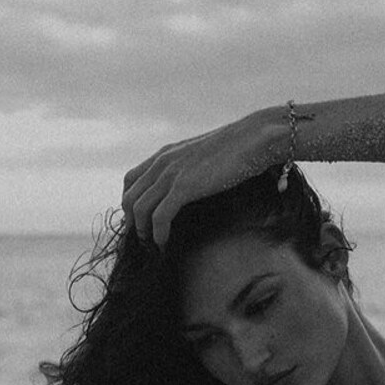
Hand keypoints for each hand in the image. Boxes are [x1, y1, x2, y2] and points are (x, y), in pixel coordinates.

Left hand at [121, 107, 283, 247]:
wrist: (254, 139)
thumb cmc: (238, 148)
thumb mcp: (204, 155)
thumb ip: (191, 167)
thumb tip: (194, 182)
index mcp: (165, 154)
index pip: (131, 180)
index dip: (130, 203)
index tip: (139, 220)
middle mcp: (162, 162)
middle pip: (130, 197)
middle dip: (132, 222)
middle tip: (142, 240)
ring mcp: (171, 173)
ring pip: (140, 208)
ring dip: (142, 231)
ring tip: (151, 245)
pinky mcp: (184, 186)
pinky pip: (160, 216)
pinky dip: (158, 233)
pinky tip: (164, 243)